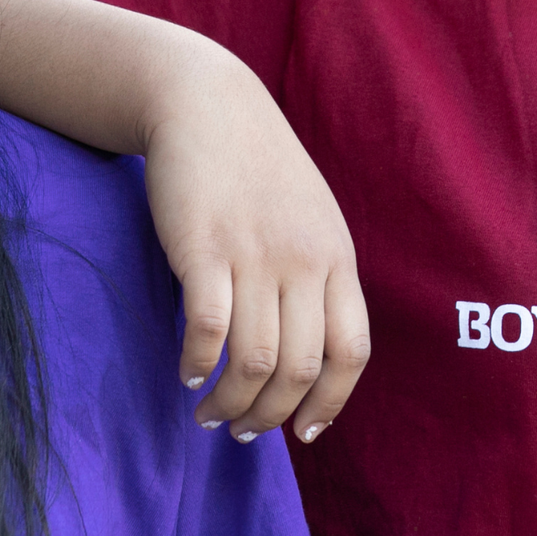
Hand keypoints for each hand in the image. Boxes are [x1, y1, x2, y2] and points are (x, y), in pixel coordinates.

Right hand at [0, 0, 370, 442]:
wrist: (206, 103)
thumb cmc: (256, 168)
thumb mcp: (311, 218)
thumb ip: (318, 276)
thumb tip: (312, 351)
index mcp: (336, 258)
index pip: (351, 353)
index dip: (329, 404)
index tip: (302, 431)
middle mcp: (303, 262)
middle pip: (298, 370)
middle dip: (269, 416)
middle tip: (242, 430)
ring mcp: (254, 255)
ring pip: (253, 362)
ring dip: (229, 403)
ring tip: (208, 413)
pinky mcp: (203, 249)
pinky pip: (209, 330)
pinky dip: (197, 364)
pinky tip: (185, 371)